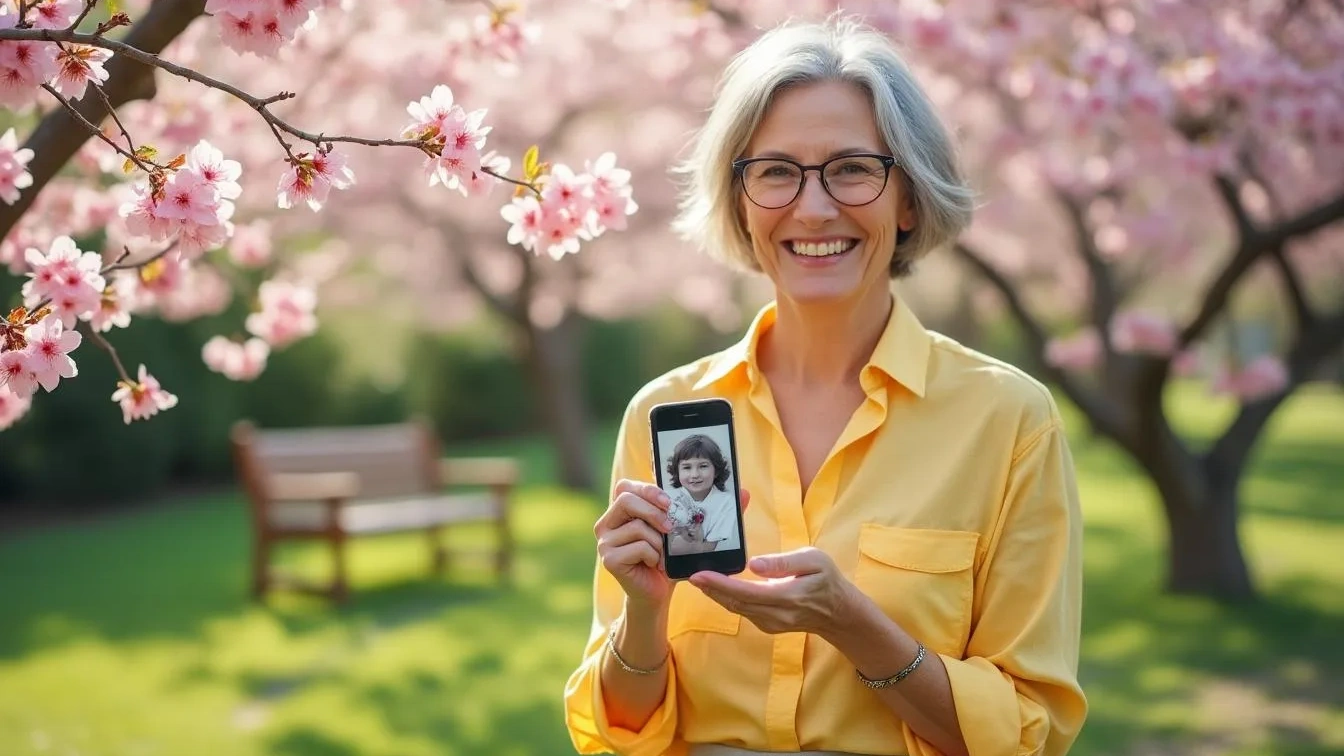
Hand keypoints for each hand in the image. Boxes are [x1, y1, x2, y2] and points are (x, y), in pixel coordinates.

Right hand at [595, 479, 675, 609]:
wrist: (656, 591)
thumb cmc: (661, 557)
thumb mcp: (662, 529)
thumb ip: (661, 510)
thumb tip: (672, 493)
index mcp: (616, 513)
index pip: (624, 488)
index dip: (647, 490)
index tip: (668, 503)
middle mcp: (605, 525)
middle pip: (626, 501)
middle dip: (654, 512)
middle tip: (670, 528)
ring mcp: (604, 543)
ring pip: (637, 526)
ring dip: (658, 542)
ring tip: (660, 555)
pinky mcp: (610, 560)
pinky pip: (640, 547)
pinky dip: (654, 556)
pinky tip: (652, 565)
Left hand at [689, 547, 857, 637]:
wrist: (838, 613)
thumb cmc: (827, 580)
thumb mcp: (814, 561)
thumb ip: (784, 563)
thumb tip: (754, 564)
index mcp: (785, 597)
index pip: (745, 591)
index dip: (719, 584)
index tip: (699, 575)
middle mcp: (774, 614)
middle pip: (734, 602)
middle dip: (710, 589)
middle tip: (690, 574)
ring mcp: (770, 623)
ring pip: (735, 608)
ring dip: (716, 594)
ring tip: (699, 578)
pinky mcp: (767, 625)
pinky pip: (742, 611)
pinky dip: (727, 599)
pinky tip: (718, 587)